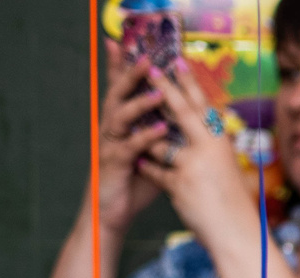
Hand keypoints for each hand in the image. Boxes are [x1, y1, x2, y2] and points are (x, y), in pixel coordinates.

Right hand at [91, 54, 169, 234]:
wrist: (112, 211)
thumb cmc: (134, 181)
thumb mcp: (152, 153)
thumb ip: (163, 135)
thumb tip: (188, 120)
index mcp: (121, 124)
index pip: (122, 90)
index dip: (122, 67)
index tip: (127, 44)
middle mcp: (112, 129)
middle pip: (119, 95)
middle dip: (132, 75)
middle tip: (147, 59)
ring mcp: (110, 144)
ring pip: (121, 117)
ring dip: (141, 103)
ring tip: (159, 92)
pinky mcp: (114, 164)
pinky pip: (130, 147)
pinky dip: (145, 137)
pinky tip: (159, 129)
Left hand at [131, 64, 249, 245]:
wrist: (238, 233)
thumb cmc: (233, 203)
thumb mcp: (226, 168)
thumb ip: (210, 148)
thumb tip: (200, 128)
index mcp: (221, 143)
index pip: (203, 106)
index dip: (189, 83)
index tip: (177, 60)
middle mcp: (209, 149)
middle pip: (182, 112)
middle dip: (163, 87)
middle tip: (150, 66)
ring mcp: (193, 165)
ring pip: (161, 143)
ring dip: (147, 136)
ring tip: (132, 121)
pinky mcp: (180, 184)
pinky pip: (156, 171)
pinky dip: (149, 168)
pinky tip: (141, 165)